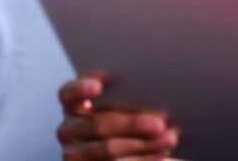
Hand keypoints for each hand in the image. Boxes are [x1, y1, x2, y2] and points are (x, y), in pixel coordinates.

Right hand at [57, 75, 179, 159]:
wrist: (126, 147)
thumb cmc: (127, 114)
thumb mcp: (121, 101)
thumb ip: (126, 92)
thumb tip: (150, 85)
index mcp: (72, 104)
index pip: (68, 93)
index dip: (81, 89)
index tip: (99, 85)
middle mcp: (68, 130)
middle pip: (98, 125)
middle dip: (132, 124)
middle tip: (160, 124)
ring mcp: (74, 155)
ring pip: (108, 150)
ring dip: (143, 146)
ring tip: (169, 139)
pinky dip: (142, 160)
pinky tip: (162, 155)